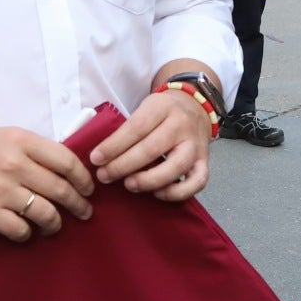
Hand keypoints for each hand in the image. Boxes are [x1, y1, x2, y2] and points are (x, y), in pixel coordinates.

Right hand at [0, 124, 95, 241]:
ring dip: (56, 223)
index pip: (68, 162)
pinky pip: (20, 230)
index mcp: (21, 140)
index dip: (84, 179)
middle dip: (79, 205)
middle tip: (84, 212)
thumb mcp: (4, 135)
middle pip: (62, 190)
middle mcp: (14, 164)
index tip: (88, 189)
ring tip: (55, 225)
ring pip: (46, 214)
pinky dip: (28, 234)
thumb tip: (66, 170)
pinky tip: (26, 231)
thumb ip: (33, 150)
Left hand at [87, 89, 211, 202]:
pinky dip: (176, 193)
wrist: (194, 106)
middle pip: (151, 149)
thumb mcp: (144, 107)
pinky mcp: (204, 162)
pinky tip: (157, 193)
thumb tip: (101, 156)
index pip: (135, 128)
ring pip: (175, 167)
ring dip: (148, 181)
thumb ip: (127, 128)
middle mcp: (181, 125)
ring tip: (128, 185)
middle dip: (123, 166)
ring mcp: (196, 144)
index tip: (95, 159)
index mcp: (162, 107)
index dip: (113, 146)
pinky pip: (196, 182)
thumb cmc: (162, 112)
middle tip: (104, 176)